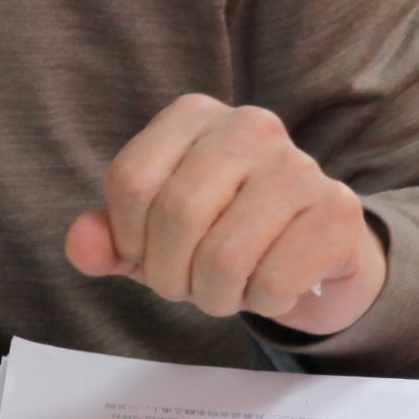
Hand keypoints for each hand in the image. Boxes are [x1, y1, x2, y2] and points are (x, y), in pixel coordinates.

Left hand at [63, 94, 386, 336]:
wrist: (311, 250)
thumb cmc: (219, 233)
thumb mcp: (152, 234)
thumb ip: (108, 239)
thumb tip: (81, 247)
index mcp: (192, 116)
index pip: (130, 181)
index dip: (127, 238)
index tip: (144, 258)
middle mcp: (247, 126)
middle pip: (176, 214)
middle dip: (169, 275)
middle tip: (184, 288)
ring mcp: (298, 163)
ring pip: (224, 255)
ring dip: (214, 296)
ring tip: (223, 292)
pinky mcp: (337, 209)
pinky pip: (275, 280)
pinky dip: (261, 302)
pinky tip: (269, 287)